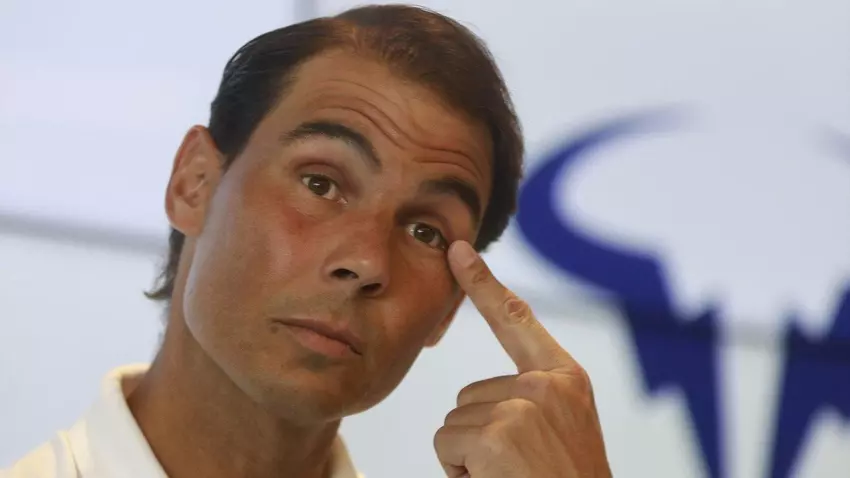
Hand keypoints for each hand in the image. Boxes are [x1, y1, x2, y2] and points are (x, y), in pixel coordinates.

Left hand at [434, 241, 611, 477]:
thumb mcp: (560, 434)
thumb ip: (531, 401)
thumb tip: (476, 396)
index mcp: (566, 380)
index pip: (517, 319)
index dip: (483, 283)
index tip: (458, 250)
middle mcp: (548, 384)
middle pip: (469, 394)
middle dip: (478, 436)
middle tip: (515, 470)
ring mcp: (525, 406)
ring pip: (454, 422)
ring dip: (469, 458)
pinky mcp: (500, 435)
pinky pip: (446, 444)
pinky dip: (458, 473)